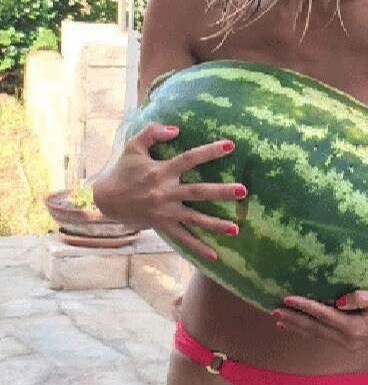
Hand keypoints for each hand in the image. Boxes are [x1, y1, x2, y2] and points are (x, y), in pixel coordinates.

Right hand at [91, 122, 245, 261]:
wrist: (106, 199)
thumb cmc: (123, 170)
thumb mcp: (133, 146)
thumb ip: (152, 132)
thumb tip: (176, 129)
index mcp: (161, 171)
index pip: (189, 159)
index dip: (209, 151)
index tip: (230, 146)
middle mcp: (165, 193)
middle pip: (197, 192)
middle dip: (221, 192)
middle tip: (242, 190)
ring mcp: (165, 212)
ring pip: (194, 219)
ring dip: (215, 225)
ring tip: (236, 229)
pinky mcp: (163, 225)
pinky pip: (183, 238)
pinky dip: (198, 247)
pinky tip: (214, 255)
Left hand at [271, 290, 367, 351]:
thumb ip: (362, 298)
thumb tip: (339, 301)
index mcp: (354, 328)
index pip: (322, 315)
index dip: (303, 306)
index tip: (287, 298)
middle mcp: (348, 339)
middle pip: (314, 328)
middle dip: (293, 319)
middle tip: (273, 311)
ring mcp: (348, 344)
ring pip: (317, 335)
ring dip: (297, 327)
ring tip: (279, 320)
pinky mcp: (350, 343)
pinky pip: (323, 337)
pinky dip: (309, 332)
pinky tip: (299, 327)